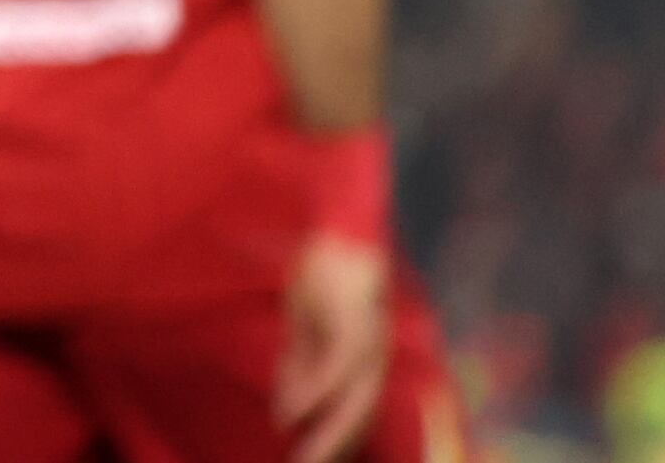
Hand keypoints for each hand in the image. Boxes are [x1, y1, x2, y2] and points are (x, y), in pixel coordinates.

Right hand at [276, 233, 389, 462]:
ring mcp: (366, 339)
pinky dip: (314, 391)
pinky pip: (335, 366)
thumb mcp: (304, 324)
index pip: (356, 411)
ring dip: (330, 432)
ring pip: (354, 399)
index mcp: (365, 357)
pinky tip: (293, 411)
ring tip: (306, 458)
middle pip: (361, 415)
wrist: (338, 226)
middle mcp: (374, 355)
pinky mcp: (351, 320)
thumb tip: (290, 412)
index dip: (338, 442)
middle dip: (336, 447)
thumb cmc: (322, 272)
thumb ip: (299, 366)